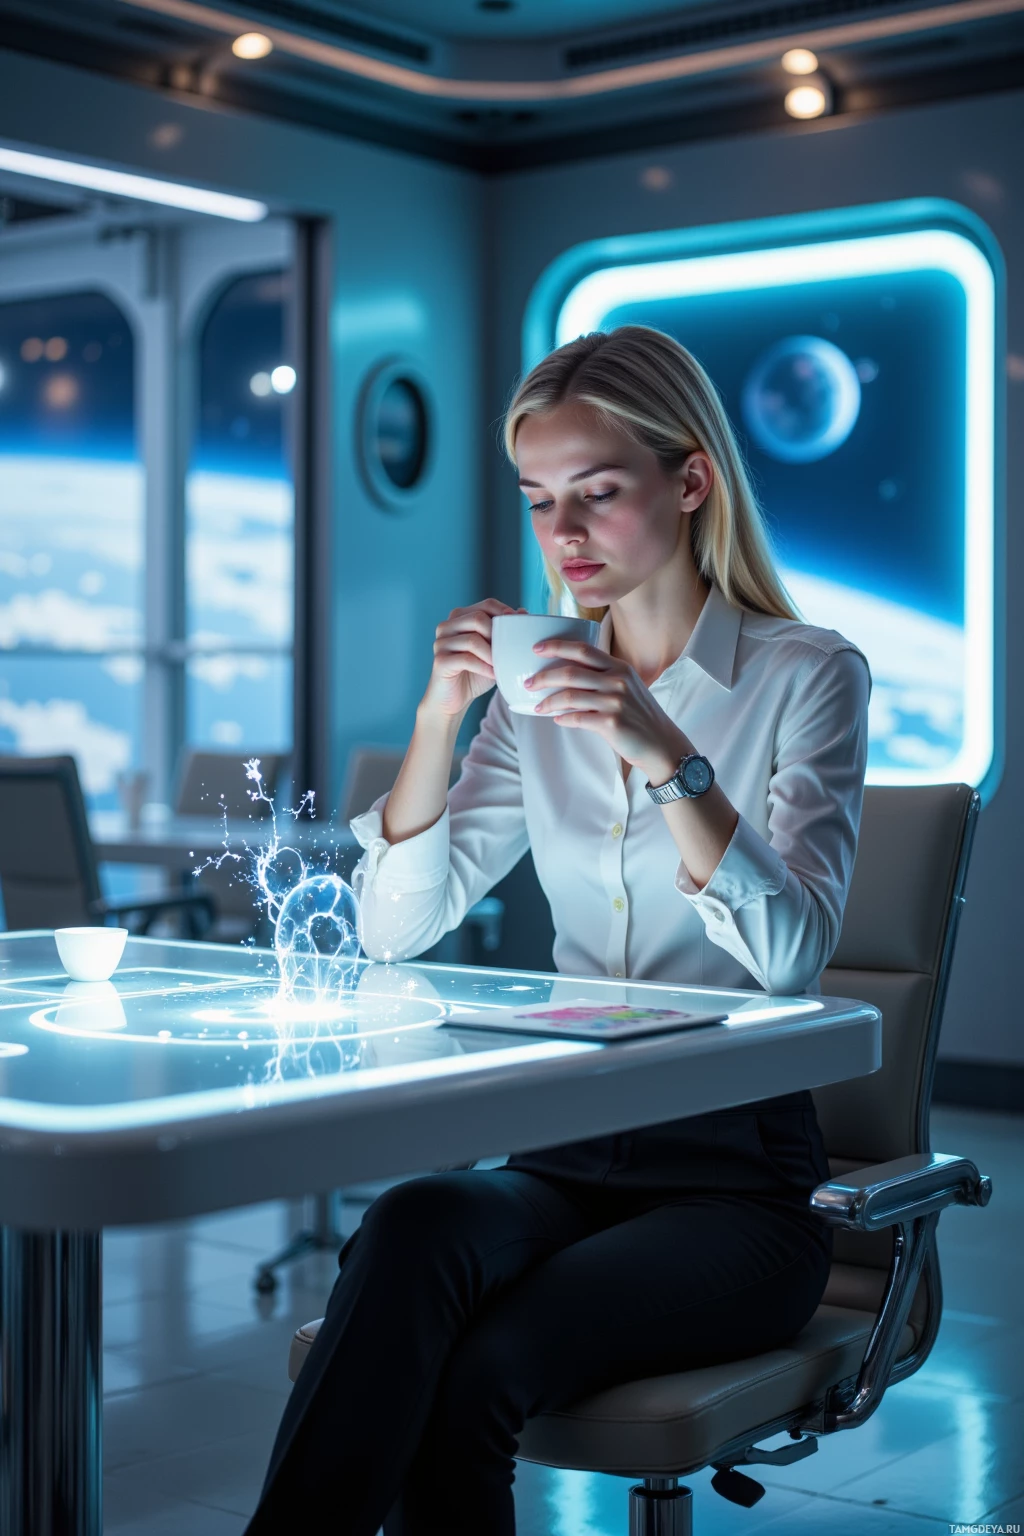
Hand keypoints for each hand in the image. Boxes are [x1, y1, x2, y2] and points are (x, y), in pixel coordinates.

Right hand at [421, 599, 524, 721]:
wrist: (454, 700)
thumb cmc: (475, 673)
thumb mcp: (494, 651)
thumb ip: (504, 632)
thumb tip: (523, 611)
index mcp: (459, 617)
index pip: (487, 604)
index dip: (506, 614)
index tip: (520, 629)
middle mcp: (446, 626)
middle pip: (478, 618)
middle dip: (498, 635)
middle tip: (508, 651)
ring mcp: (441, 643)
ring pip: (472, 639)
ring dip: (492, 654)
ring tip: (502, 665)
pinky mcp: (440, 661)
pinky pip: (466, 659)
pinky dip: (484, 667)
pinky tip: (494, 674)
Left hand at [527, 638, 686, 780]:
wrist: (661, 744)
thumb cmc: (640, 716)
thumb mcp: (627, 687)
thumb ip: (603, 677)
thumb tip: (566, 675)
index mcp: (619, 667)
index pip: (583, 649)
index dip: (557, 646)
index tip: (537, 649)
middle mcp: (618, 681)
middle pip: (570, 671)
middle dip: (543, 677)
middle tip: (529, 683)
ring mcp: (615, 702)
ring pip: (569, 696)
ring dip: (548, 702)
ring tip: (538, 707)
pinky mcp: (611, 723)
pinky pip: (576, 719)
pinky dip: (562, 719)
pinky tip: (557, 720)